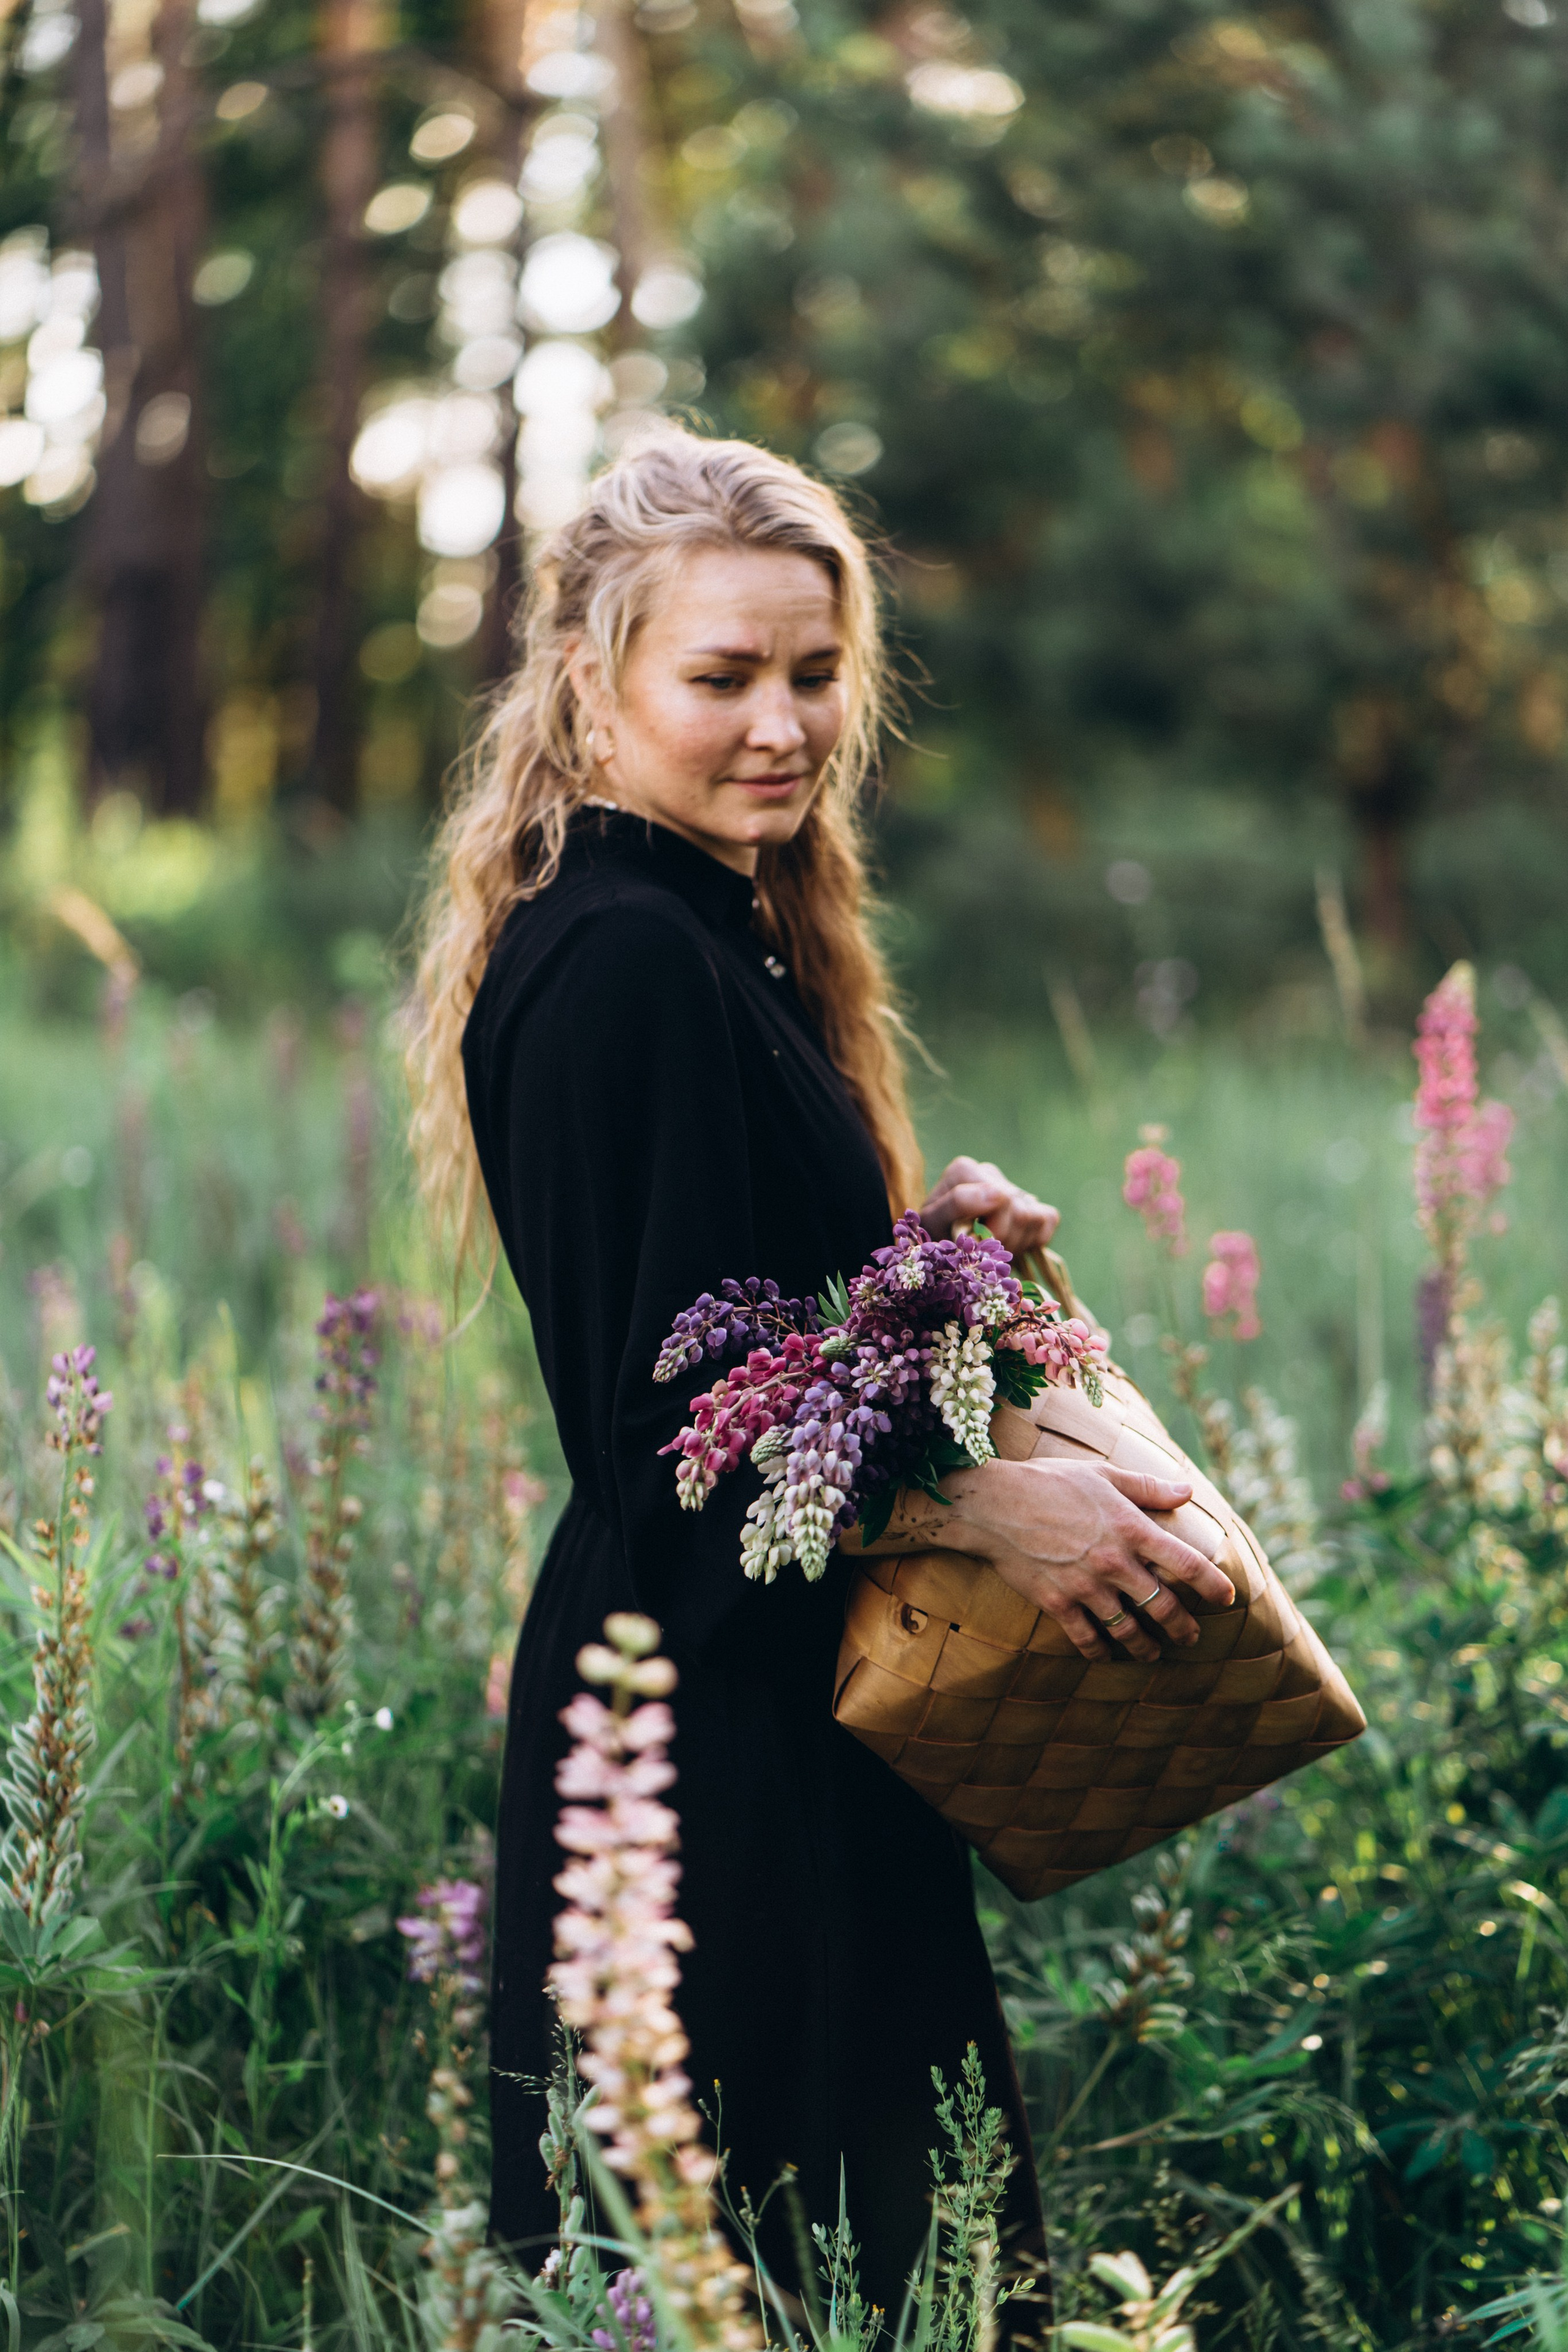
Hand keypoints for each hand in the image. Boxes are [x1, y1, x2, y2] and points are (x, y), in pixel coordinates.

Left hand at [920, 1156, 1059, 1259]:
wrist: (940, 1250)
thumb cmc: (932, 1236)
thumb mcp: (932, 1222)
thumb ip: (958, 1204)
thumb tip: (999, 1193)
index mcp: (964, 1170)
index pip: (1001, 1199)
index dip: (992, 1231)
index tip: (973, 1245)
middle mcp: (990, 1172)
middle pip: (1020, 1213)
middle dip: (1004, 1242)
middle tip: (982, 1254)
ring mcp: (1013, 1186)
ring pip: (1035, 1218)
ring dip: (1016, 1245)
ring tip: (991, 1250)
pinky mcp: (1032, 1202)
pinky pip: (1049, 1219)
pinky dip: (1034, 1240)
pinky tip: (1010, 1244)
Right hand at [940, 1457, 1236, 1662]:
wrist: (994, 1504)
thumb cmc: (1050, 1481)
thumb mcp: (1104, 1475)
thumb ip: (1148, 1487)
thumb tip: (1187, 1491)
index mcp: (1131, 1528)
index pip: (1187, 1564)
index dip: (1213, 1585)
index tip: (1228, 1599)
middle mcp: (1114, 1562)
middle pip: (1162, 1606)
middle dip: (1182, 1627)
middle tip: (1190, 1638)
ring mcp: (1086, 1586)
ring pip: (1128, 1628)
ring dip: (1145, 1646)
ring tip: (1152, 1653)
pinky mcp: (1058, 1603)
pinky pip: (1086, 1637)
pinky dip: (1099, 1650)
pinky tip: (1106, 1655)